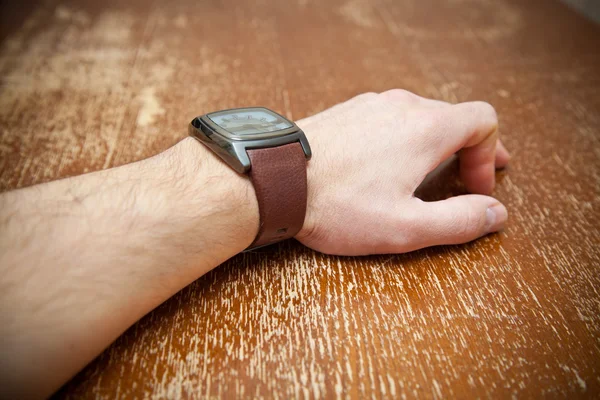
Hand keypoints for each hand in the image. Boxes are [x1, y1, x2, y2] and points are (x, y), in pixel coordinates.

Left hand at [296, 90, 509, 254]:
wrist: (274, 178)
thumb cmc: (336, 204)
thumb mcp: (406, 226)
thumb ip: (459, 221)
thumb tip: (495, 214)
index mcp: (425, 127)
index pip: (482, 121)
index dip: (489, 156)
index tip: (476, 189)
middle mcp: (400, 106)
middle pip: (452, 118)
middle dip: (468, 151)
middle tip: (472, 178)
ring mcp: (369, 105)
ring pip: (418, 117)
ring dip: (433, 145)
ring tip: (432, 171)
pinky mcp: (346, 112)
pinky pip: (386, 120)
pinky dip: (401, 140)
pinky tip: (387, 164)